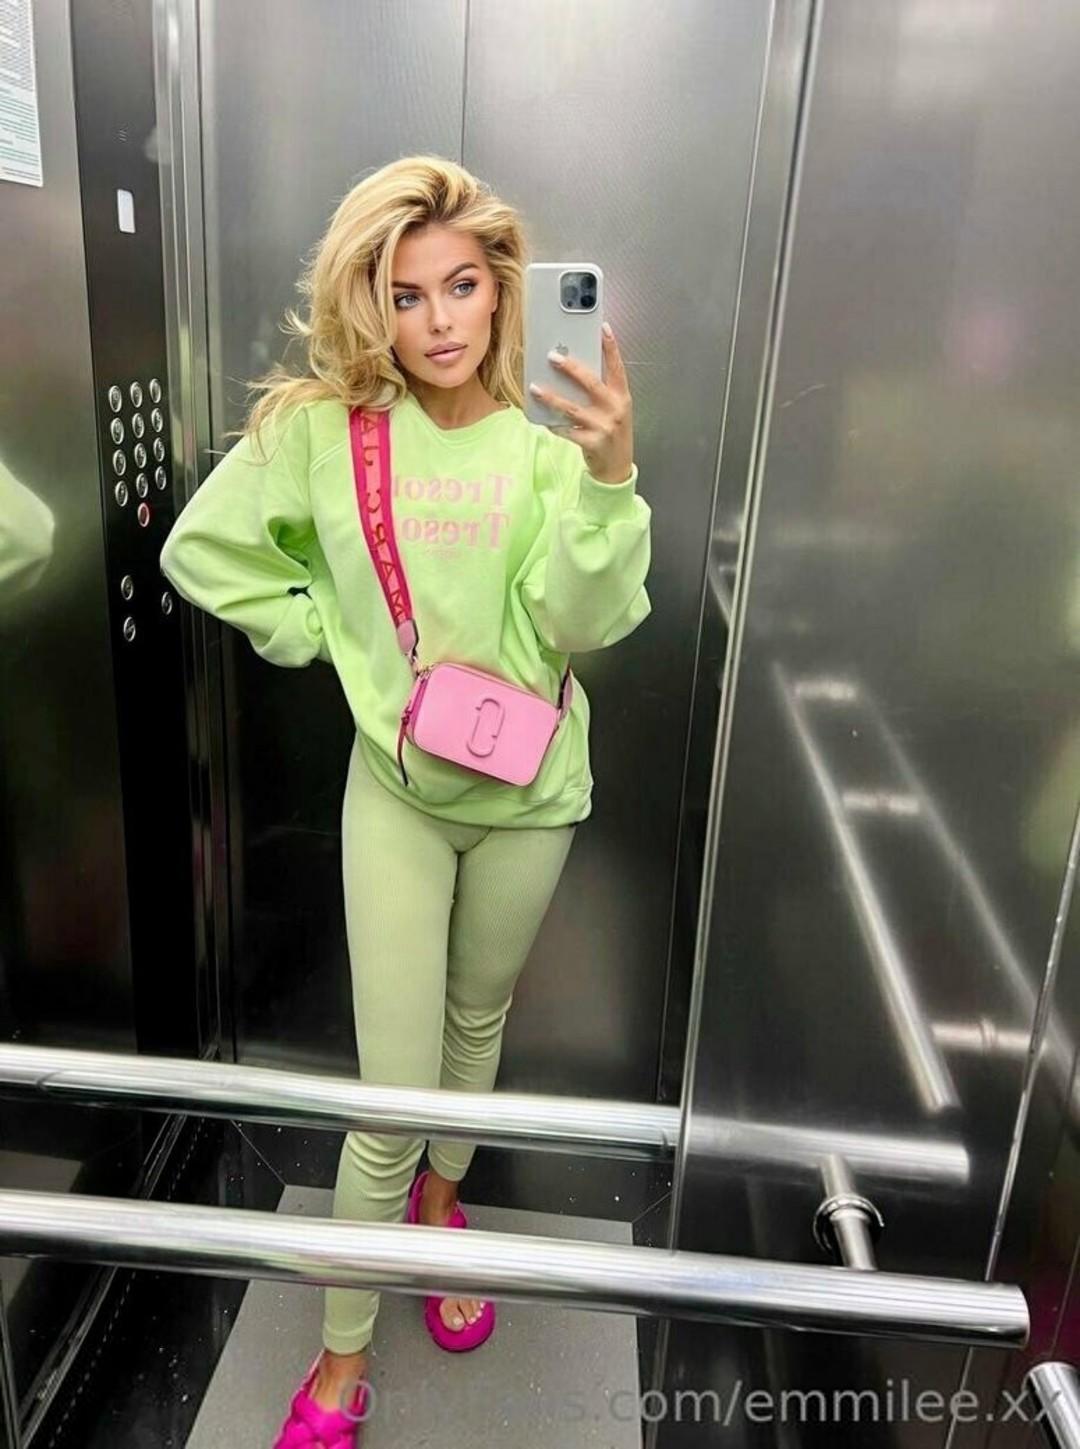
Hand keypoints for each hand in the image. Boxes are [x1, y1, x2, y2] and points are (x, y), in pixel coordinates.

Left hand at [528, 323, 634, 483]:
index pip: (617, 368)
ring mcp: (604, 427)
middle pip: (591, 383)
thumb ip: (602, 392)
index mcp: (622, 397)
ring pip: (573, 408)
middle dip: (571, 368)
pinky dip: (554, 425)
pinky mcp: (592, 443)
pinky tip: (543, 419)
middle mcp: (615, 409)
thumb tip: (575, 371)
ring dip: (552, 397)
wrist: (617, 469)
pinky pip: (567, 430)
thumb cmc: (613, 434)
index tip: (602, 328)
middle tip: (552, 356)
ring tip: (535, 388)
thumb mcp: (615, 410)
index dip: (611, 348)